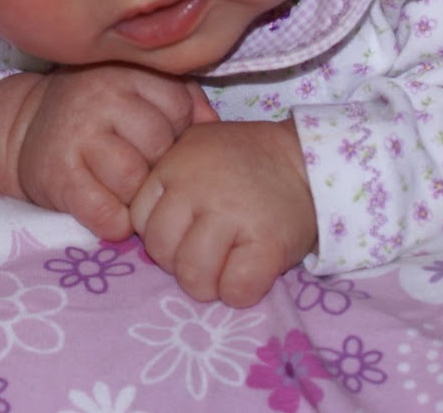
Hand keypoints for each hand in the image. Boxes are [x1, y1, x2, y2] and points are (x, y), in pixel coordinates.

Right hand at [0, 65, 215, 240]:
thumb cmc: (97, 114)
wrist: (24, 129)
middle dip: (156, 165)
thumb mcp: (137, 90)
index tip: (156, 139)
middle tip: (140, 168)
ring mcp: (77, 136)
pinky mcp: (59, 176)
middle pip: (158, 145)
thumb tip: (216, 130)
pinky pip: (106, 213)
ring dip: (135, 196)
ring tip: (124, 190)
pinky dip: (114, 223)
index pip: (179, 108)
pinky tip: (109, 212)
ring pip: (134, 181)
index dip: (175, 132)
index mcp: (125, 72)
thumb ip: (183, 99)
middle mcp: (101, 98)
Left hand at [130, 119, 316, 307]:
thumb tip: (136, 223)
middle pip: (161, 252)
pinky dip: (239, 293)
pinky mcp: (267, 243)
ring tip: (226, 267)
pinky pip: (235, 290)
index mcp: (174, 165)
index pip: (140, 220)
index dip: (162, 233)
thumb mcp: (196, 149)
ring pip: (193, 277)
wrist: (306, 158)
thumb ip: (167, 178)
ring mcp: (231, 215)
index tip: (186, 231)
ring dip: (208, 285)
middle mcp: (196, 188)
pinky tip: (249, 273)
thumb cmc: (245, 161)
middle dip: (180, 263)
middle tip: (207, 253)